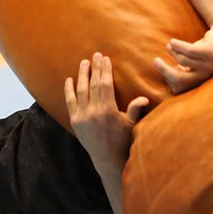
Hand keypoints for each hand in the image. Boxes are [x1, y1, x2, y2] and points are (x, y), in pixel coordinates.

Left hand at [64, 53, 148, 170]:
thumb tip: (144, 98)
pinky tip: (69, 79)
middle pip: (92, 84)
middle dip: (94, 68)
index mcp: (108, 110)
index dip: (104, 70)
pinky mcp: (74, 121)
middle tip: (95, 55)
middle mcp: (93, 112)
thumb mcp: (130, 124)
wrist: (106, 158)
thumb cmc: (121, 140)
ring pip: (80, 91)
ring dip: (82, 75)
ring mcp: (82, 116)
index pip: (105, 84)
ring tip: (84, 63)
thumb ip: (135, 109)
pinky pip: (69, 102)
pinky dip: (68, 90)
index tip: (105, 59)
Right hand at [154, 23, 212, 93]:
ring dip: (173, 51)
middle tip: (156, 61)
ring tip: (170, 45)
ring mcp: (209, 66)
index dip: (167, 78)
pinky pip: (189, 50)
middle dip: (164, 70)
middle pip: (179, 78)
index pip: (179, 87)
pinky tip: (172, 42)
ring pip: (183, 60)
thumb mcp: (195, 64)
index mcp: (200, 81)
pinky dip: (178, 46)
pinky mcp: (210, 53)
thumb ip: (183, 70)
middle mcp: (205, 77)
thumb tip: (167, 74)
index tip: (161, 66)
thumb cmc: (206, 52)